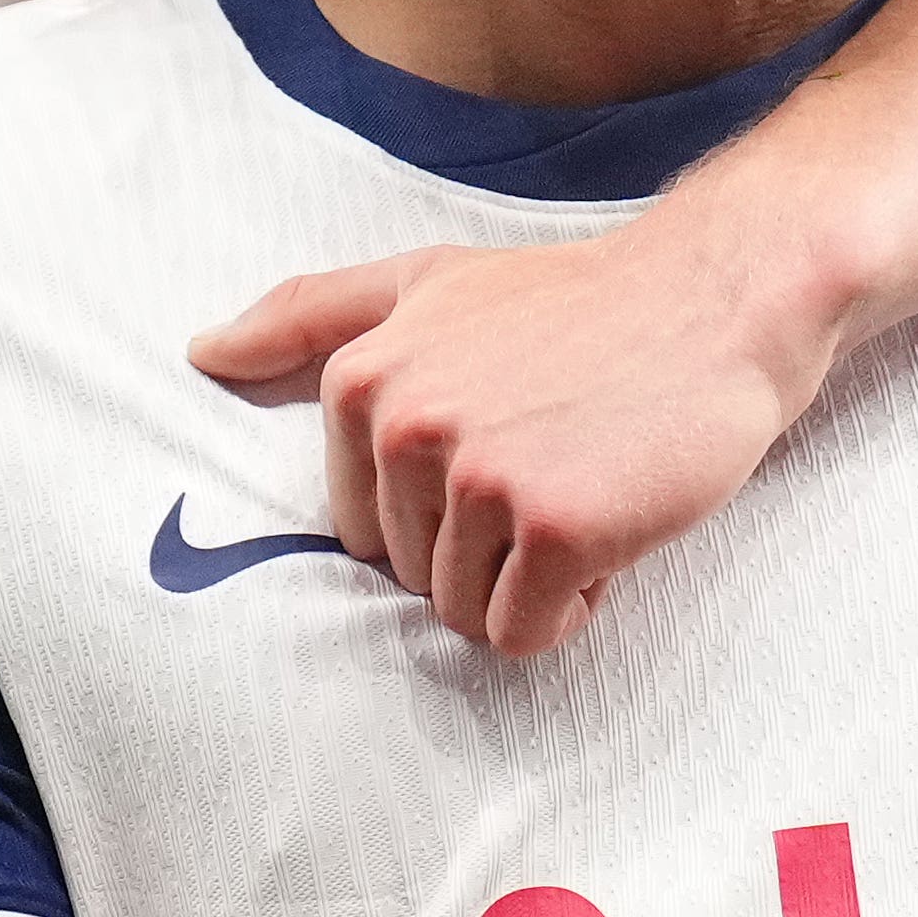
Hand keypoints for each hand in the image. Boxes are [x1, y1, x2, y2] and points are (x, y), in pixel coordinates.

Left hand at [190, 226, 832, 660]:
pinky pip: (524, 634)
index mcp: (362, 382)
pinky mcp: (554, 527)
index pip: (358, 533)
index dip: (436, 514)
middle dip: (483, 550)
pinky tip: (610, 525)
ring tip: (582, 488)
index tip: (500, 445)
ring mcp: (479, 477)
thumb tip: (200, 354)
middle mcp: (406, 427)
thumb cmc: (574, 304)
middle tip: (554, 462)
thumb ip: (311, 316)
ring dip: (530, 581)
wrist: (717, 300)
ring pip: (464, 612)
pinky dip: (572, 606)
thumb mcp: (429, 282)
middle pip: (409, 578)